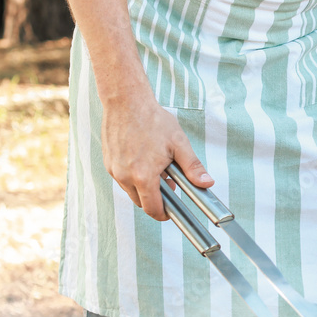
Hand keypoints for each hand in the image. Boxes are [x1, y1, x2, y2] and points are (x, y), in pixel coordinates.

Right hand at [101, 97, 212, 220]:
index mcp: (143, 176)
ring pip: (131, 191)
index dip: (164, 214)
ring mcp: (114, 170)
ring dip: (144, 188)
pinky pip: (122, 179)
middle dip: (156, 199)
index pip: (153, 209)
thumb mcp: (179, 144)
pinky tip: (145, 160)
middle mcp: (125, 177)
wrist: (126, 101)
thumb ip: (193, 167)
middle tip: (170, 183)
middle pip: (141, 203)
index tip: (172, 211)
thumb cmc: (153, 120)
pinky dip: (134, 177)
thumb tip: (207, 184)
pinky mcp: (108, 162)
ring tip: (159, 168)